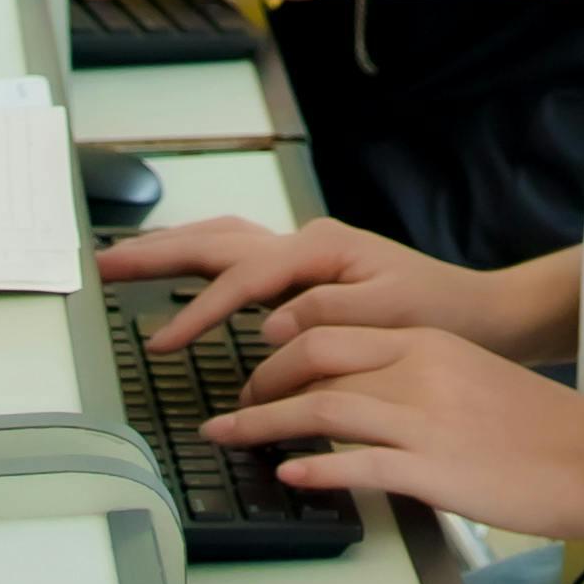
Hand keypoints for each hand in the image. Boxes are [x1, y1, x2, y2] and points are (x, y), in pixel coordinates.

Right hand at [95, 210, 502, 356]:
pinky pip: (239, 264)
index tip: (164, 343)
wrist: (480, 314)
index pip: (241, 276)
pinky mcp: (304, 274)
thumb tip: (271, 326)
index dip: (199, 311)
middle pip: (215, 239)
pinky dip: (201, 268)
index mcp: (322, 248)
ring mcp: (303, 255)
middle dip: (156, 252)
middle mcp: (306, 242)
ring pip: (221, 243)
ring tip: (122, 261)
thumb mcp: (392, 318)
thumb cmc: (441, 316)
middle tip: (103, 265)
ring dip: (171, 250)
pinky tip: (180, 276)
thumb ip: (329, 316)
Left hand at [206, 323, 583, 536]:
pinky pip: (356, 465)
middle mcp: (419, 371)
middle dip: (259, 383)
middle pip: (314, 359)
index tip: (256, 372)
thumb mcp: (472, 379)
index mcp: (427, 343)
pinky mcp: (433, 469)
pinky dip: (314, 468)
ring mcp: (424, 421)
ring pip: (322, 409)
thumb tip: (363, 396)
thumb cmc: (544, 428)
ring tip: (228, 436)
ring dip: (262, 422)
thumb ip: (417, 377)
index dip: (278, 352)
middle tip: (231, 406)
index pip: (330, 330)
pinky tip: (286, 473)